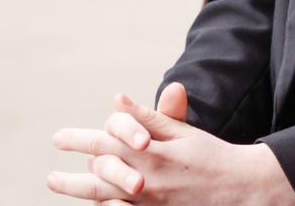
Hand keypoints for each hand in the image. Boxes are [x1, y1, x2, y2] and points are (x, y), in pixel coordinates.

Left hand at [48, 83, 294, 205]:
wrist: (243, 186)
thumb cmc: (213, 155)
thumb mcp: (183, 132)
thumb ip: (148, 117)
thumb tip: (118, 100)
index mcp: (152, 152)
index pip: (104, 143)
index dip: (78, 140)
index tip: (59, 139)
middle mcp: (146, 178)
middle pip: (97, 174)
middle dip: (70, 177)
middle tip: (51, 177)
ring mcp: (149, 202)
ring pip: (103, 197)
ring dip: (78, 193)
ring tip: (58, 187)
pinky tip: (93, 205)